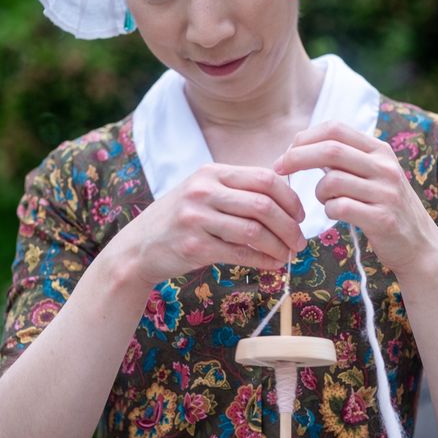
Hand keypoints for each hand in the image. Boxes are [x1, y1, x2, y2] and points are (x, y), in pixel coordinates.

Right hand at [111, 162, 306, 287]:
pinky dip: (262, 260)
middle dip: (290, 226)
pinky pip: (240, 253)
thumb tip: (286, 199)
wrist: (138, 248)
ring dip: (279, 246)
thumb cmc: (179, 221)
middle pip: (264, 204)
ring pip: (255, 230)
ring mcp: (196, 218)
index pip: (265, 179)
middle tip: (299, 242)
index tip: (300, 216)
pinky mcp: (194, 246)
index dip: (290, 198)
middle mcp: (203, 190)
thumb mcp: (203, 193)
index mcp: (211, 172)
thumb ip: (237, 191)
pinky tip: (271, 264)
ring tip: (287, 255)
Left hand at [273, 121, 437, 275]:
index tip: (287, 151)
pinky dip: (328, 210)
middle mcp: (385, 167)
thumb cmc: (384, 207)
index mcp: (380, 150)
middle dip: (297, 157)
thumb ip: (345, 159)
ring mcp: (386, 193)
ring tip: (324, 200)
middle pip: (330, 150)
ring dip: (317, 192)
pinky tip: (335, 214)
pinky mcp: (383, 219)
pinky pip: (339, 208)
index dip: (305, 137)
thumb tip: (302, 144)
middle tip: (279, 168)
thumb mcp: (372, 174)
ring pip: (331, 181)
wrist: (418, 244)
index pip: (335, 129)